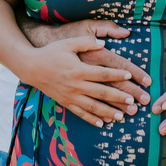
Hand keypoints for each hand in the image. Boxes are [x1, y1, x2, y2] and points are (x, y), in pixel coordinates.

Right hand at [21, 36, 139, 127]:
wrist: (32, 67)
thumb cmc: (51, 53)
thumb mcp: (68, 43)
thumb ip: (86, 42)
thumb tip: (103, 43)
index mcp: (78, 69)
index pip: (102, 73)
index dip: (117, 74)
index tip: (130, 75)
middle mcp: (75, 85)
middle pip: (101, 92)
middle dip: (118, 97)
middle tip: (133, 101)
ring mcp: (70, 96)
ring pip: (93, 106)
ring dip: (108, 112)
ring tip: (122, 116)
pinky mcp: (65, 103)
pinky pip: (80, 114)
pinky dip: (92, 120)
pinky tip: (102, 124)